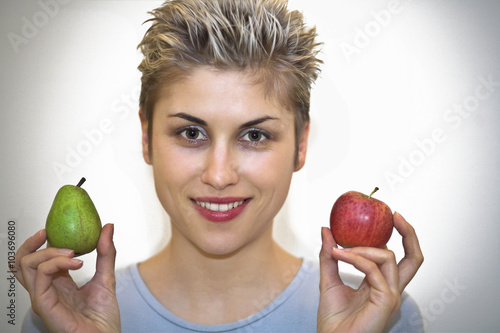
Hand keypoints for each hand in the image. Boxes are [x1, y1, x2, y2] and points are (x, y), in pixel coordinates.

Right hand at [11, 223, 119, 332]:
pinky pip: (40, 277)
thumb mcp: (107, 277)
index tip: (50, 228)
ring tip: (72, 252)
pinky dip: (55, 263)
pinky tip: (76, 262)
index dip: (39, 243)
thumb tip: (108, 227)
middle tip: (47, 233)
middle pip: (22, 263)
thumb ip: (106, 253)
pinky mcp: (44, 305)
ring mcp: (43, 297)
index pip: (37, 260)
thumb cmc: (104, 317)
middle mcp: (46, 290)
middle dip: (31, 244)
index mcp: (57, 283)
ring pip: (26, 267)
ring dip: (48, 252)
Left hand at [317, 212, 422, 332]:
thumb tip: (326, 229)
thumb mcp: (328, 280)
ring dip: (362, 247)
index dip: (399, 236)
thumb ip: (329, 256)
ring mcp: (391, 295)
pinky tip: (338, 254)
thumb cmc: (332, 320)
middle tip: (394, 214)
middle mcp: (390, 289)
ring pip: (388, 257)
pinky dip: (355, 258)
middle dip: (409, 233)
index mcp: (381, 285)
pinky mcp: (386, 301)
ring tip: (339, 249)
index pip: (399, 258)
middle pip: (414, 258)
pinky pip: (373, 270)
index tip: (387, 218)